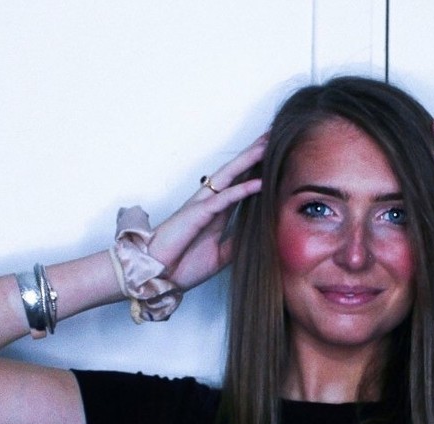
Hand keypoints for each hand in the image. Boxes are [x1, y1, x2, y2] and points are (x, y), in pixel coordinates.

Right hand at [147, 134, 265, 288]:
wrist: (159, 276)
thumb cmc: (181, 265)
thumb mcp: (219, 257)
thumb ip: (235, 244)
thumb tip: (257, 239)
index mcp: (215, 214)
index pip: (239, 186)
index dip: (254, 171)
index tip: (274, 157)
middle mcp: (209, 204)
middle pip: (234, 173)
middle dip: (252, 155)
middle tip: (272, 137)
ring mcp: (202, 206)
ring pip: (228, 177)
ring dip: (248, 161)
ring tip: (266, 146)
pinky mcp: (197, 215)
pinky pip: (223, 199)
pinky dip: (241, 190)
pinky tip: (259, 183)